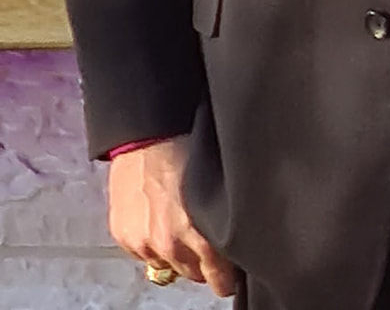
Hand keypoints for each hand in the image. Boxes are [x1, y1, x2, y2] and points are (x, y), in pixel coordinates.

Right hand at [108, 136, 238, 296]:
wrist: (148, 138)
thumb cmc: (190, 154)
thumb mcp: (217, 189)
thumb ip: (223, 220)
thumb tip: (235, 238)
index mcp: (200, 234)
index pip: (218, 277)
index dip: (227, 280)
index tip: (232, 280)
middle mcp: (170, 244)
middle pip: (194, 275)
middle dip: (204, 265)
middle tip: (210, 250)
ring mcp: (144, 243)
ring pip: (168, 267)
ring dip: (178, 256)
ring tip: (184, 233)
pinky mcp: (124, 237)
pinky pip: (145, 256)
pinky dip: (154, 247)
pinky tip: (162, 225)